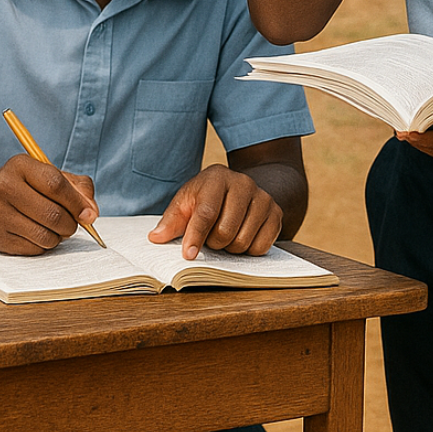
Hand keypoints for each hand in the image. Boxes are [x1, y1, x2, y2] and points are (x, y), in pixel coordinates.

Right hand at [0, 155, 98, 254]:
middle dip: (71, 224)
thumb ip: (76, 187)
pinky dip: (43, 245)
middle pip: (53, 214)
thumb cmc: (21, 186)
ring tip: (52, 227)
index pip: (56, 185)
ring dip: (58, 236)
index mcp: (19, 165)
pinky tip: (35, 233)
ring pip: (46, 236)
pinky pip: (34, 249)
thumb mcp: (46, 174)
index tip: (89, 214)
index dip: (78, 202)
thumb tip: (91, 213)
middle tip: (71, 223)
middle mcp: (3, 187)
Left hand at [149, 165, 282, 259]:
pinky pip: (261, 247)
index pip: (206, 212)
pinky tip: (242, 237)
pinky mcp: (276, 213)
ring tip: (225, 235)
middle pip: (225, 231)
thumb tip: (156, 238)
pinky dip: (248, 250)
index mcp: (216, 177)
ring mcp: (263, 198)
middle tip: (210, 236)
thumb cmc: (207, 198)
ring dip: (229, 248)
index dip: (195, 236)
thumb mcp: (186, 203)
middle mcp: (243, 183)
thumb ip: (171, 221)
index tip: (188, 255)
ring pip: (243, 242)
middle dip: (213, 243)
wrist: (241, 190)